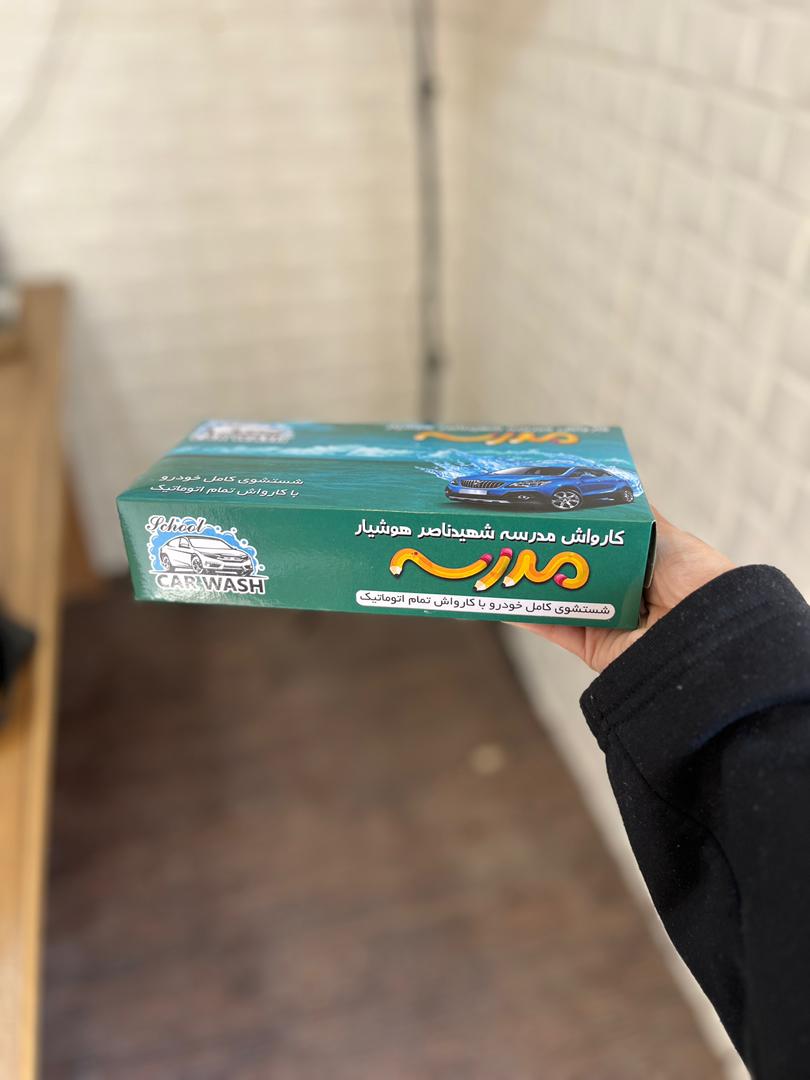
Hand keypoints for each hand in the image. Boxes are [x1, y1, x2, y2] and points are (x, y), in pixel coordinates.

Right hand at [512, 509, 734, 672]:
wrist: (705, 634)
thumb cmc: (694, 579)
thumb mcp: (662, 535)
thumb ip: (635, 515)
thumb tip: (621, 483)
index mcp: (640, 566)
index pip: (597, 544)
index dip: (571, 529)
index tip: (542, 509)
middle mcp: (622, 595)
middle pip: (572, 570)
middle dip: (543, 553)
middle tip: (512, 530)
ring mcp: (605, 622)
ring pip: (557, 598)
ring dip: (528, 581)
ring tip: (500, 559)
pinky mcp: (592, 648)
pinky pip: (554, 629)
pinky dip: (527, 615)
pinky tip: (504, 596)